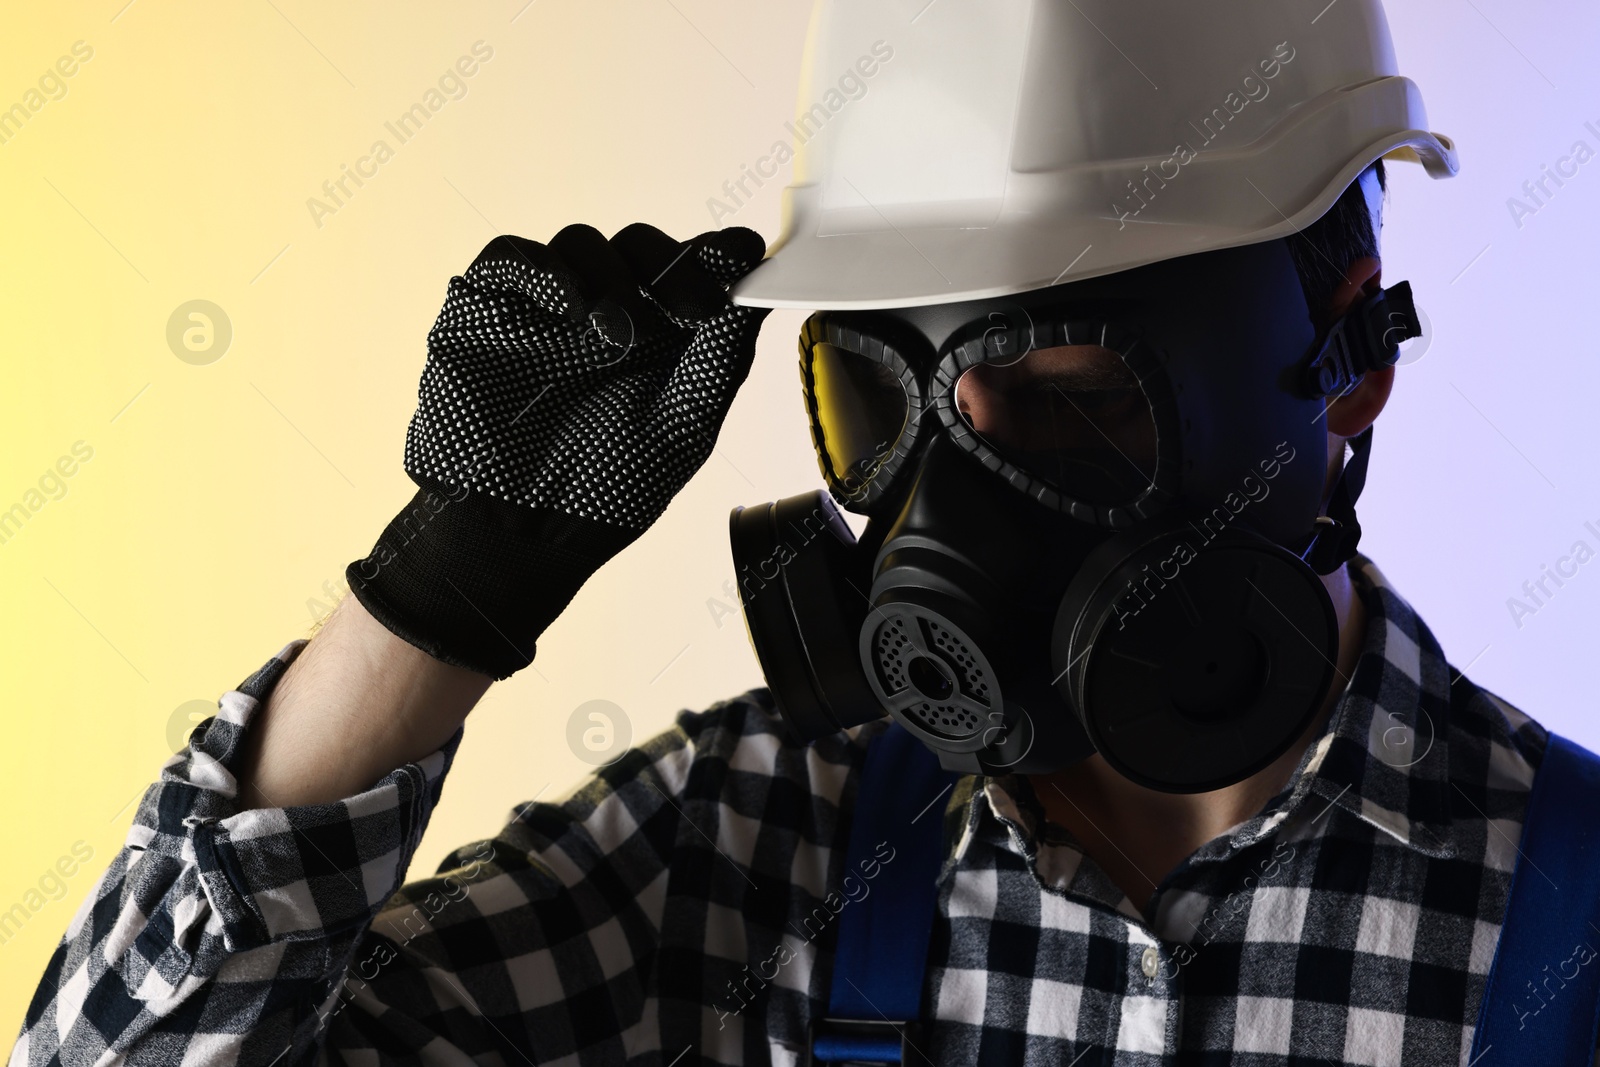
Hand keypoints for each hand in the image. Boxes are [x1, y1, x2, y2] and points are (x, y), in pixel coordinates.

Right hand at [347, 223, 769, 679]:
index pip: (692, 270)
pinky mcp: (486, 308)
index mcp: (662, 339)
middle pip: (641, 246)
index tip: (742, 252)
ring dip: (611, 276)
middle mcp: (608, 315)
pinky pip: (510, 256)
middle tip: (689, 304)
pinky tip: (569, 310)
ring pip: (582, 244)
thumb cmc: (604, 492)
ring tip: (618, 335)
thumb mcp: (684, 426)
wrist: (519, 535)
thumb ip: (721, 356)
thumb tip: (761, 290)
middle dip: (670, 262)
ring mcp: (547, 309)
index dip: (718, 252)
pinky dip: (543, 270)